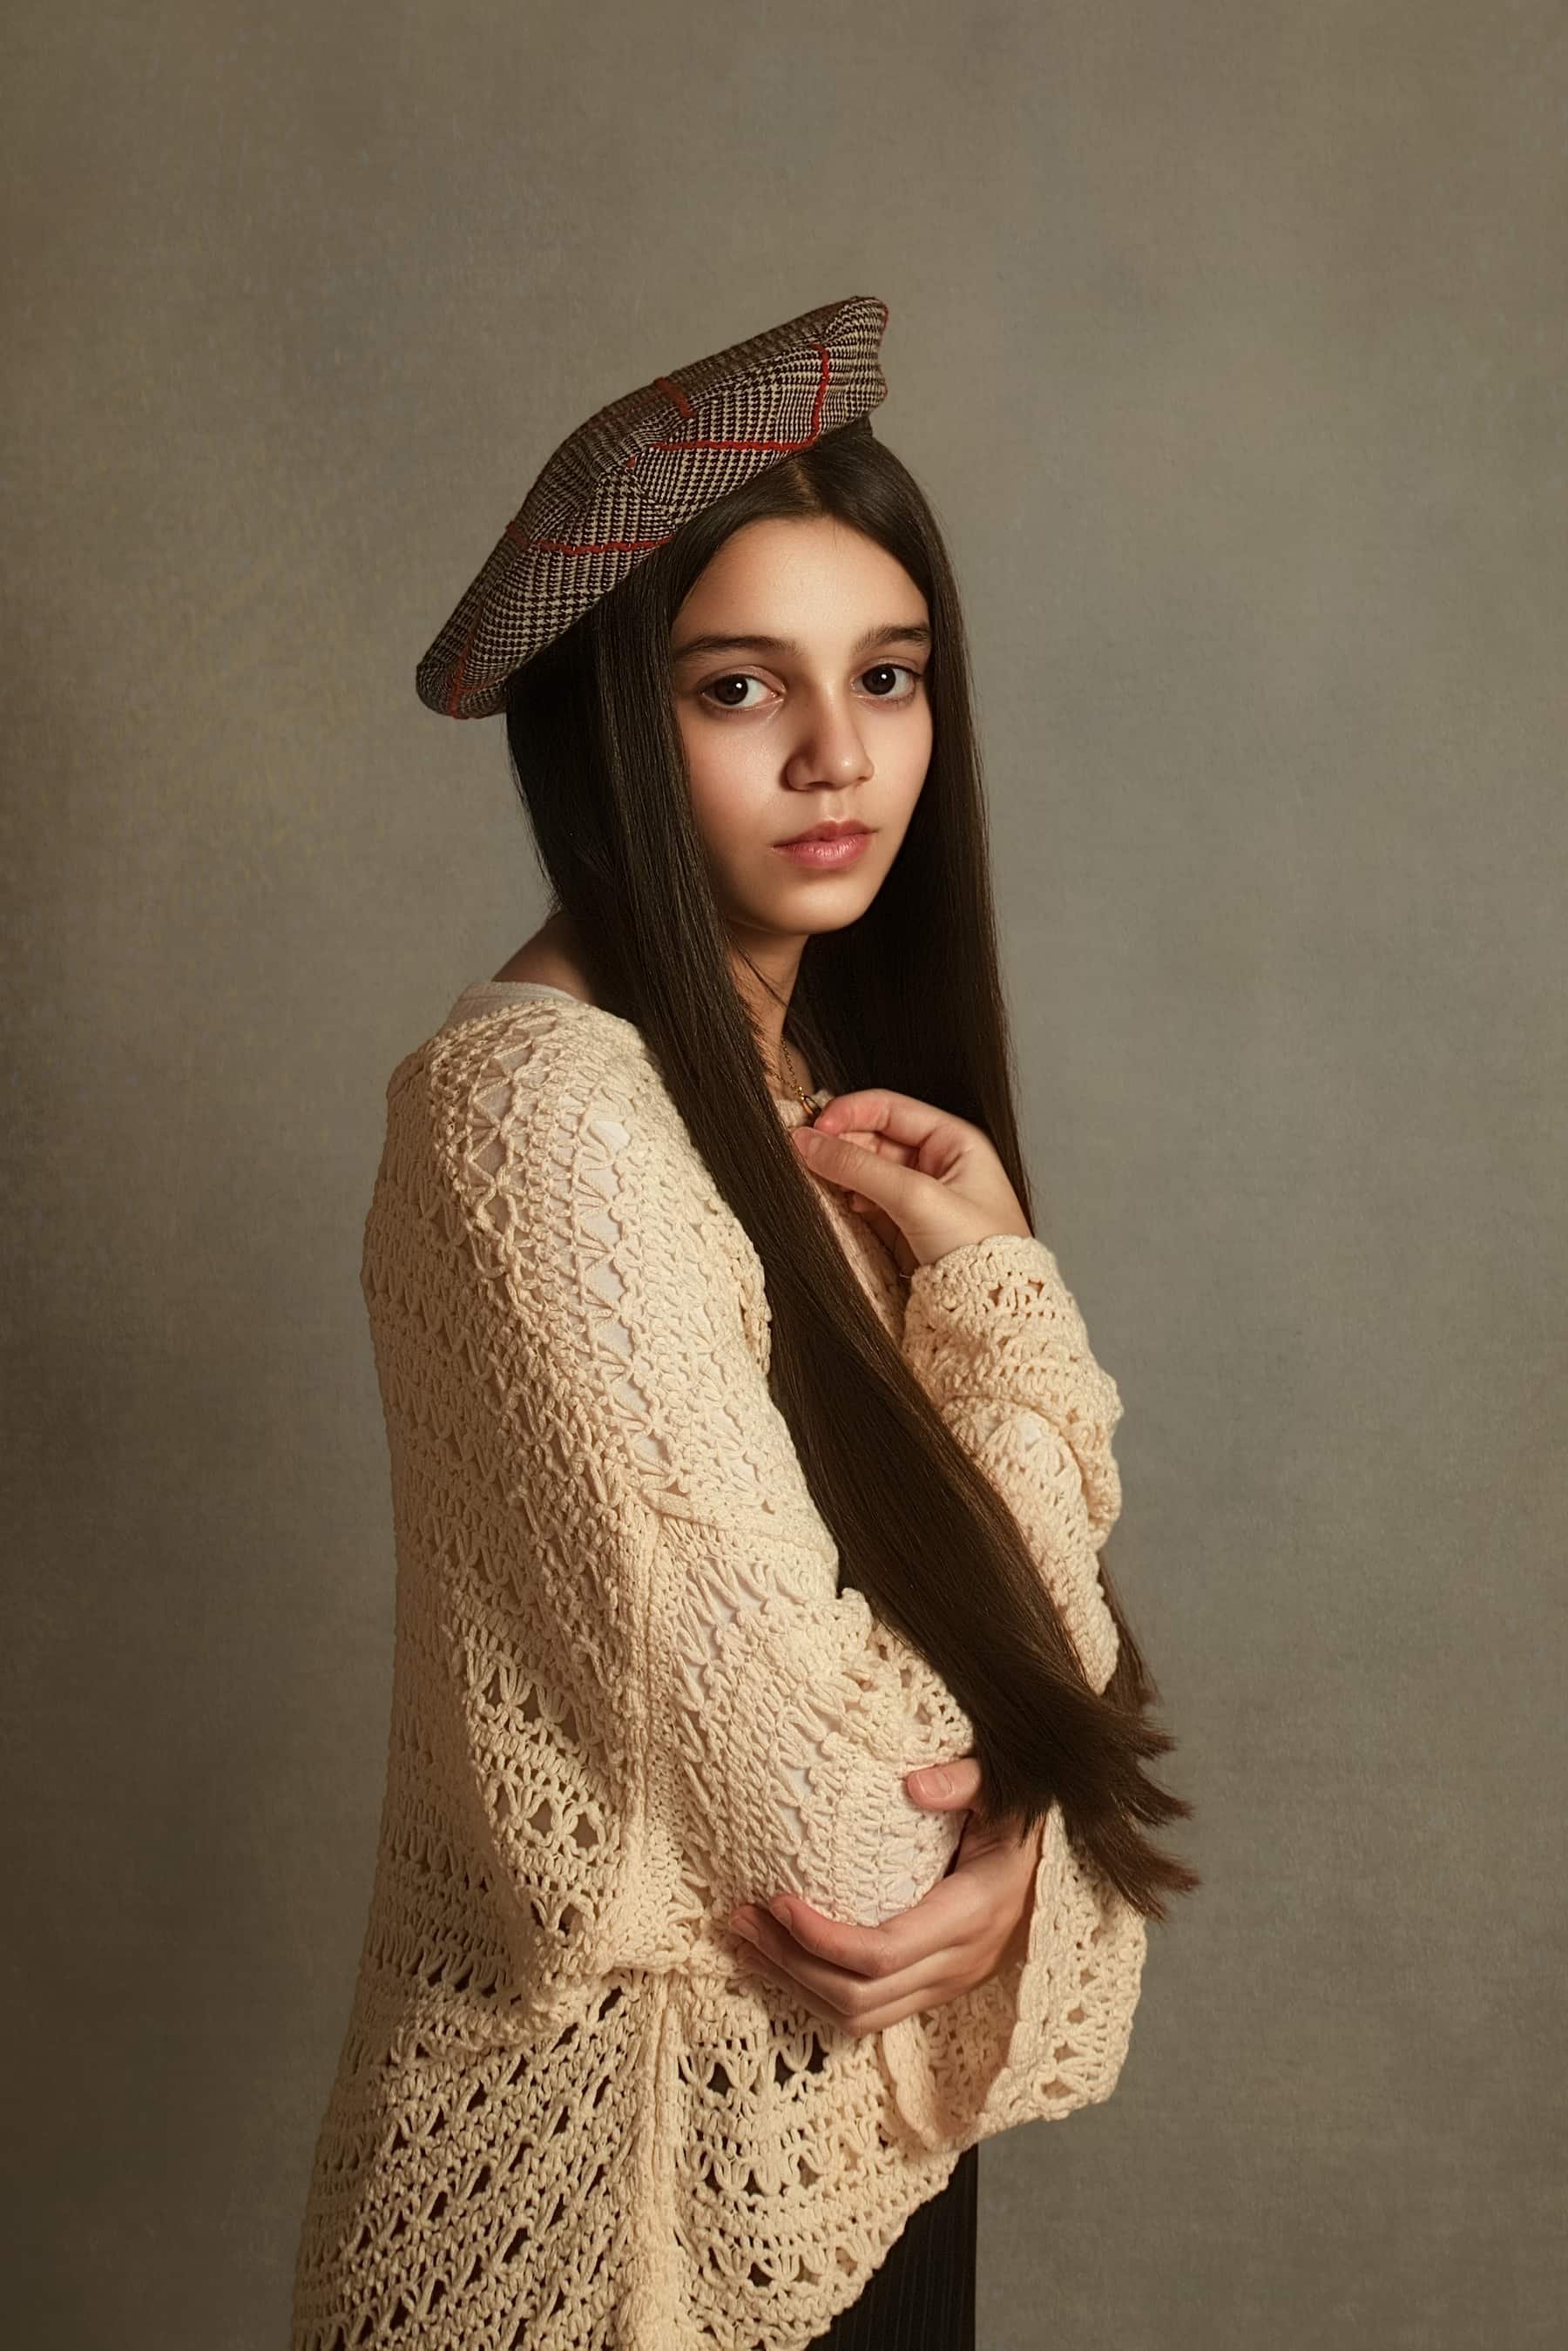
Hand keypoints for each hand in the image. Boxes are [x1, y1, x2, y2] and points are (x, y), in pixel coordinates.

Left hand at [725, 1757, 1043, 2037]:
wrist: (1058, 1866)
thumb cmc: (1024, 1823)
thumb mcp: (1007, 1791)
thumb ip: (966, 1780)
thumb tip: (914, 1786)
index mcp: (971, 1916)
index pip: (882, 1954)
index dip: (822, 1938)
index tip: (777, 1899)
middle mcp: (958, 1964)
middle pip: (858, 1996)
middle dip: (790, 1964)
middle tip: (740, 1918)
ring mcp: (947, 1985)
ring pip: (859, 2017)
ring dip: (795, 1985)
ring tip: (747, 1941)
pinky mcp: (934, 1989)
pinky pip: (870, 2012)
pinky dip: (818, 1992)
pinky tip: (783, 1959)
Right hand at [791, 1088, 1031, 1275]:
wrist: (992, 1312)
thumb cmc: (981, 1250)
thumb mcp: (918, 1199)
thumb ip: (860, 1167)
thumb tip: (809, 1142)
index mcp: (954, 1142)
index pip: (891, 1109)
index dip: (850, 1114)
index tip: (815, 1128)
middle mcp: (937, 1164)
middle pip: (874, 1139)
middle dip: (841, 1145)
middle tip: (805, 1156)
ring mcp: (920, 1196)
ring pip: (866, 1172)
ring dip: (841, 1175)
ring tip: (817, 1182)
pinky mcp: (905, 1227)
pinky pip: (867, 1202)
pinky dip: (847, 1202)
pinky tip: (836, 1206)